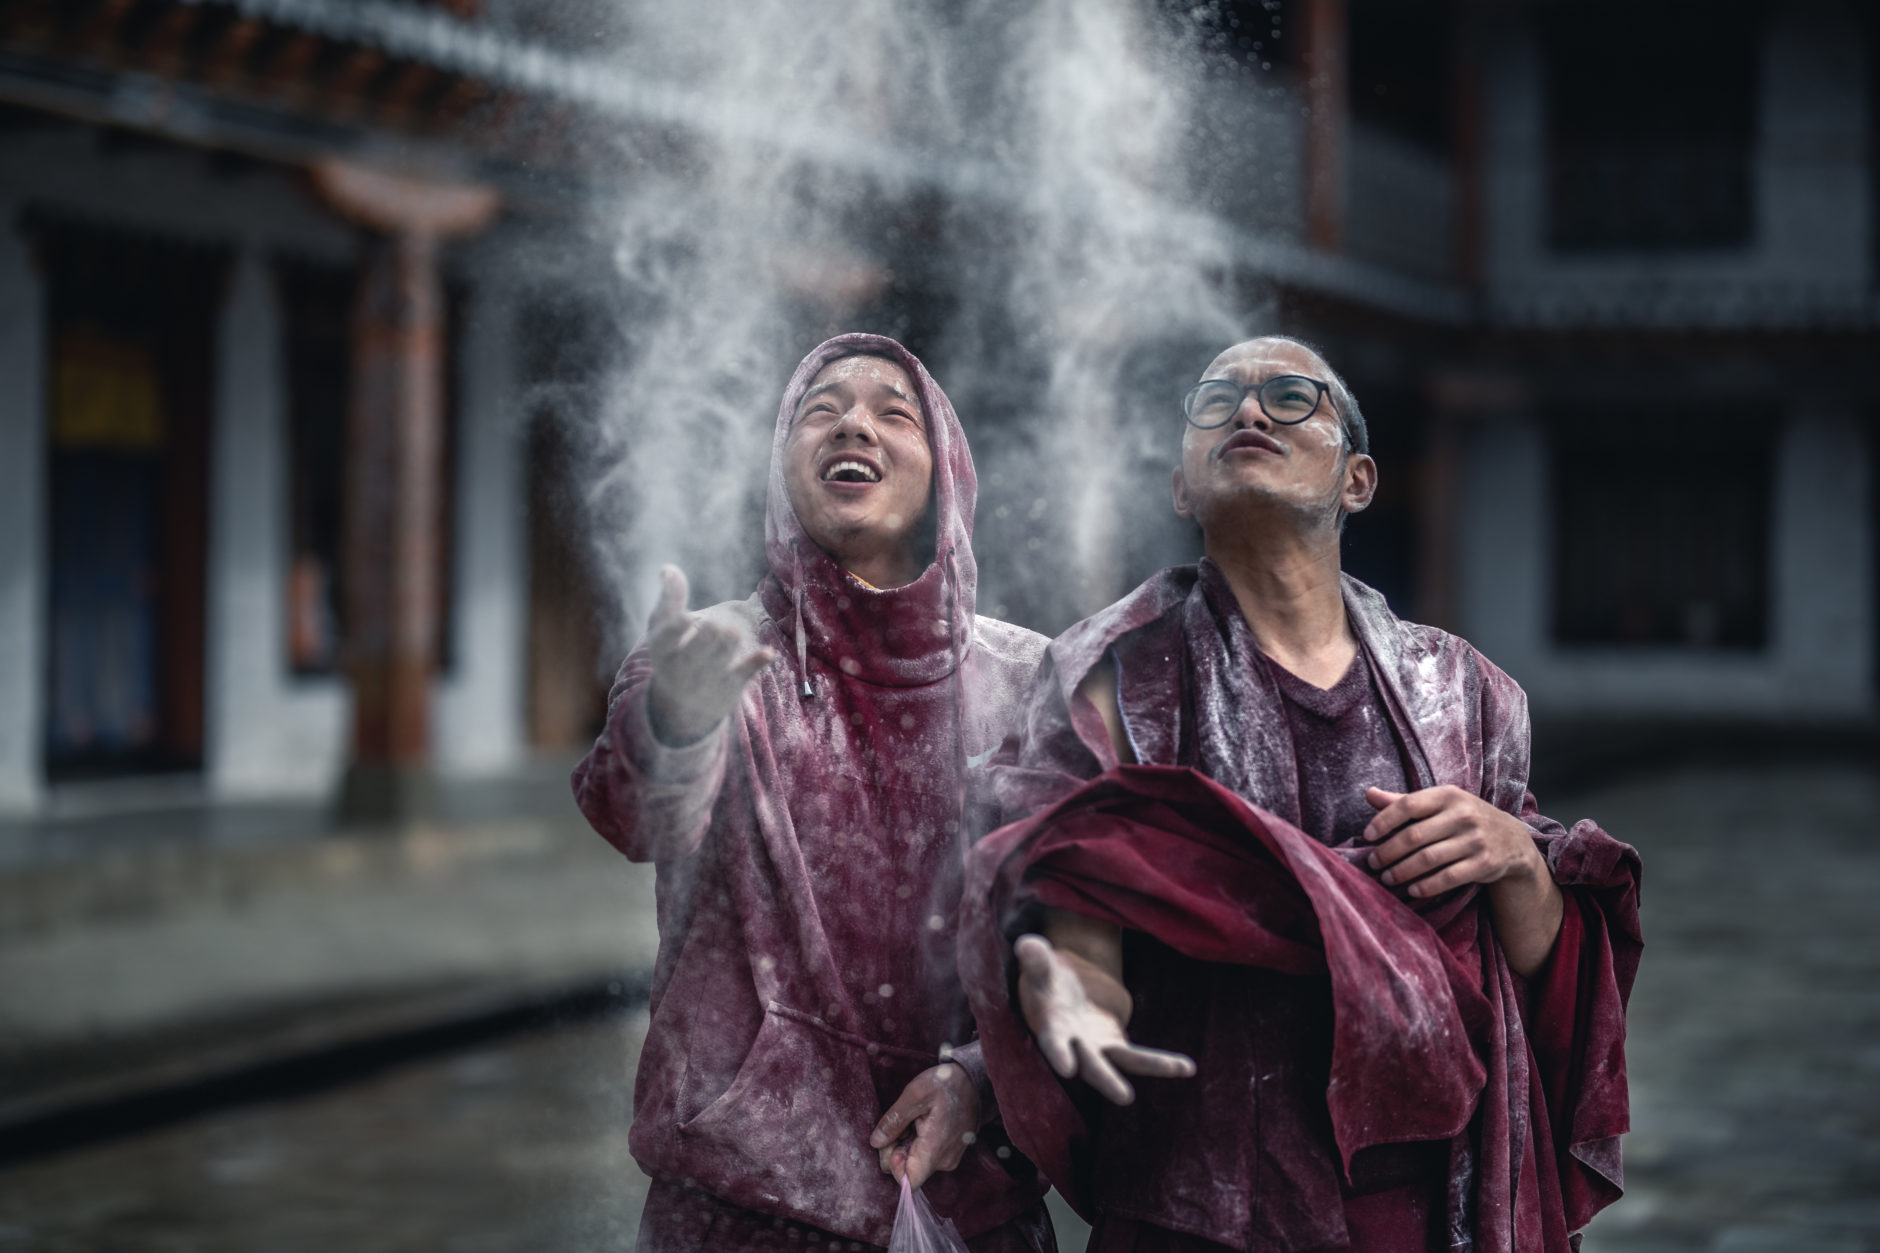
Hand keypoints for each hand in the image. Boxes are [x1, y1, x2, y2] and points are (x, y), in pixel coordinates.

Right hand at [644, 565, 773, 745]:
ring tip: (730, 633)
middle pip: (700, 645)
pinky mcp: (730, 685)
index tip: (687, 618)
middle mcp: (682, 667)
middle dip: (712, 633)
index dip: (678, 628)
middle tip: (717, 627)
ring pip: (722, 655)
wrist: (680, 707)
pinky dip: (757, 662)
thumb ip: (668, 598)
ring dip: (729, 641)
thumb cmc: (671, 653)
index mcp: (663, 648)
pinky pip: (745, 672)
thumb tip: (668, 568)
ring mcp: (707, 678)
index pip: (668, 638)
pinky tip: (768, 652)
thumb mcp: (661, 628)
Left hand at [869, 1063, 978, 1187]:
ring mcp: (949, 1158)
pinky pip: (925, 1157)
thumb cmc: (945, 1083)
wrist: (974, 1080)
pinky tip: (923, 1122)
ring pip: (915, 1163)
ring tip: (916, 1119)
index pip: (909, 1182)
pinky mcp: (950, 1154)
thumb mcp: (915, 1094)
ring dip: (907, 1144)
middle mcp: (944, 1161)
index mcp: (935, 1149)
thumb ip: (894, 1120)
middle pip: (908, 1171)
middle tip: (904, 1122)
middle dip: (897, 1149)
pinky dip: (918, 1142)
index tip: (894, 1140)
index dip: (894, 1165)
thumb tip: (876, 1142)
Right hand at [1014, 933, 1194, 1105]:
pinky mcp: (1115, 1046)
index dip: (1058, 1053)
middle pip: (1091, 1064)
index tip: (1066, 1068)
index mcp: (1052, 1027)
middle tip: (1124, 1096)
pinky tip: (1187, 1068)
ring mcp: (1098, 1049)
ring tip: (1179, 1069)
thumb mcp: (1040, 968)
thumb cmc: (1046, 980)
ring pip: (1124, 1062)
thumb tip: (1027, 945)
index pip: (1053, 1042)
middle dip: (1106, 1079)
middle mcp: (1075, 1046)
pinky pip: (1140, 1057)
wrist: (1060, 992)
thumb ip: (1035, 959)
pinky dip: (1162, 1063)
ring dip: (1151, 1066)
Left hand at [1361, 785, 1544, 897]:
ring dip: (1402, 871)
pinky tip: (1412, 890)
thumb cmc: (1463, 819)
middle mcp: (1463, 815)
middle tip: (1373, 862)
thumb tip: (1369, 794)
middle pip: (1415, 836)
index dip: (1384, 821)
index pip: (1408, 805)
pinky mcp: (1484, 864)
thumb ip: (1403, 801)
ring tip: (1386, 878)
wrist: (1511, 840)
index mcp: (1448, 795)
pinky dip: (1427, 886)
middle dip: (1388, 852)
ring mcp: (1476, 840)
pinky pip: (1448, 878)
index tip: (1367, 836)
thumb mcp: (1439, 804)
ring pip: (1428, 859)